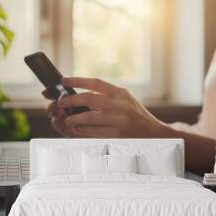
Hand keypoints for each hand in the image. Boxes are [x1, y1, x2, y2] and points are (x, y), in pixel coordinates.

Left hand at [43, 78, 165, 137]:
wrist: (154, 133)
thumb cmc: (136, 116)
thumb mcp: (125, 100)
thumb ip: (107, 96)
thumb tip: (81, 94)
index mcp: (120, 93)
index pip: (96, 83)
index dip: (77, 80)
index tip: (64, 80)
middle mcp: (120, 104)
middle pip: (89, 99)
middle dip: (71, 100)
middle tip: (60, 102)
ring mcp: (119, 119)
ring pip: (89, 117)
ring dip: (74, 118)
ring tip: (67, 119)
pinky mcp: (118, 134)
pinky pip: (94, 131)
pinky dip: (82, 130)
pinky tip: (76, 129)